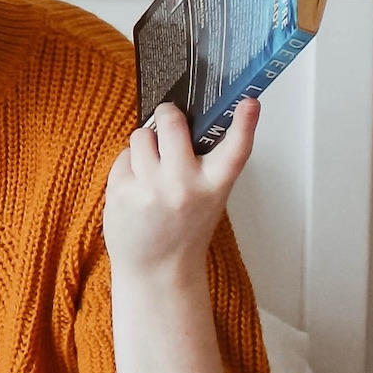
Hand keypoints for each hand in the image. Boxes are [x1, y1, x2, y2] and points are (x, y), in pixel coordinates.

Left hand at [102, 99, 256, 280]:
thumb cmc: (183, 230)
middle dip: (167, 115)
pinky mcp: (122, 192)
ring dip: (144, 144)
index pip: (236, 149)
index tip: (250, 102)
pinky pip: (122, 157)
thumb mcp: (209, 197)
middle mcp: (184, 185)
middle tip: (168, 121)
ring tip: (151, 169)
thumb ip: (204, 163)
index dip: (245, 122)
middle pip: (171, 122)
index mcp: (214, 186)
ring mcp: (150, 188)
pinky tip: (136, 187)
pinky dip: (128, 166)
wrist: (157, 270)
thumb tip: (183, 120)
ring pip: (141, 135)